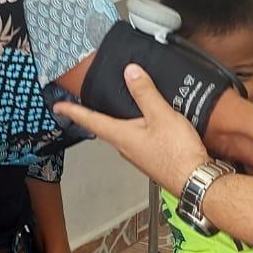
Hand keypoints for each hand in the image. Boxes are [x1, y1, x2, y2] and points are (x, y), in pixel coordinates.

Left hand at [54, 65, 209, 195]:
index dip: (73, 110)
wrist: (195, 180)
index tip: (58, 106)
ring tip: (120, 109)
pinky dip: (137, 128)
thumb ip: (145, 93)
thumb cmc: (177, 153)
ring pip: (123, 134)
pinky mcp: (151, 158)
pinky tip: (148, 124)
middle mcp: (125, 147)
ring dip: (119, 121)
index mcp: (121, 135)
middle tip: (86, 104)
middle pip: (105, 127)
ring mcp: (137, 155)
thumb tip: (130, 72)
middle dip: (96, 115)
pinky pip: (138, 139)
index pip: (90, 120)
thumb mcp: (161, 115)